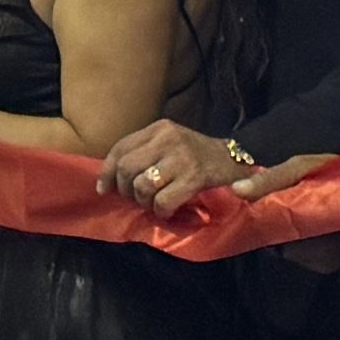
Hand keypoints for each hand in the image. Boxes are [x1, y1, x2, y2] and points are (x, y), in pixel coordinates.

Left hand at [99, 116, 247, 211]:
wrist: (235, 161)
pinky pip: (162, 201)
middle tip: (136, 198)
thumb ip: (141, 155)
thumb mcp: (167, 145)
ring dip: (144, 201)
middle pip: (127, 168)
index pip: (121, 148)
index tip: (105, 189)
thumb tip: (106, 182)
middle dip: (126, 190)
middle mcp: (168, 138)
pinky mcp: (194, 177)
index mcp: (158, 129)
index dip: (107, 172)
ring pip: (143, 185)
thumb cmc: (196, 156)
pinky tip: (168, 210)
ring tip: (154, 203)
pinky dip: (161, 211)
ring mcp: (182, 157)